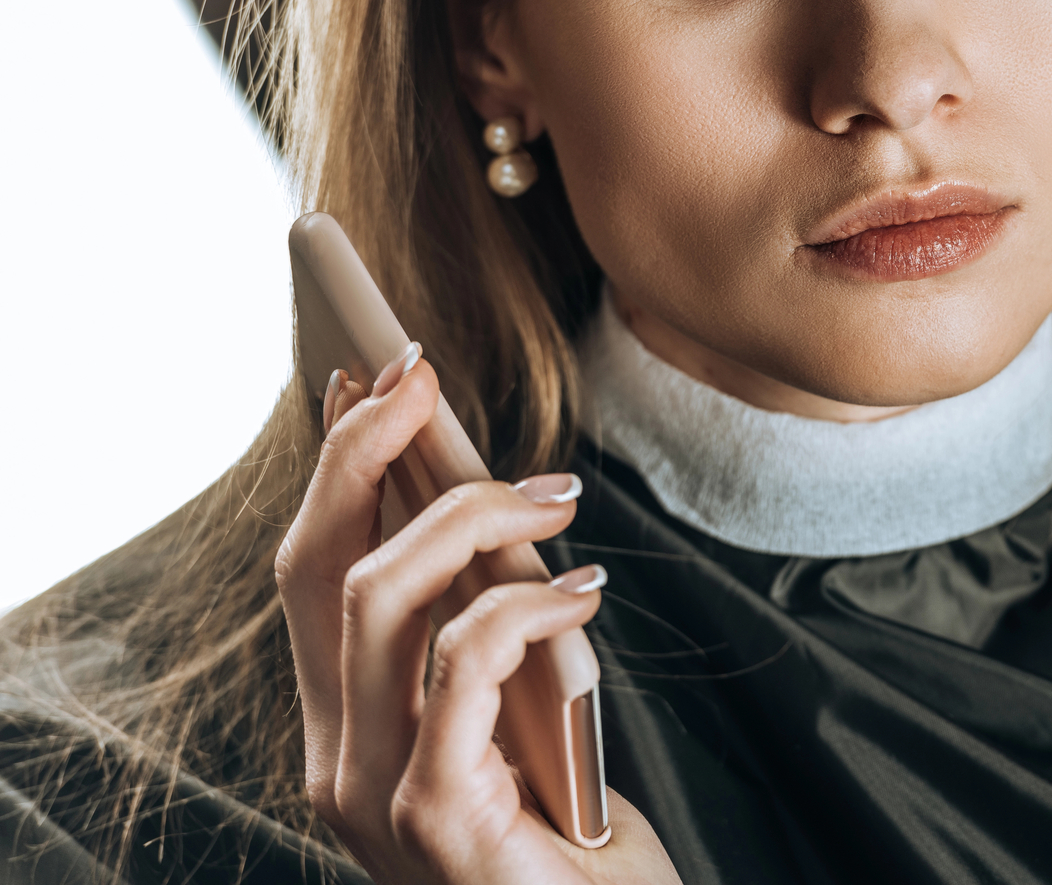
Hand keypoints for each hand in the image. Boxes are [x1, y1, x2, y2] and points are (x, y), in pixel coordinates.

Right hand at [275, 346, 679, 883]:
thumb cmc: (573, 835)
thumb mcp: (519, 712)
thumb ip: (487, 630)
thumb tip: (495, 508)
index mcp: (348, 728)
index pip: (308, 574)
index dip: (332, 468)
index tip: (368, 380)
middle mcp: (338, 759)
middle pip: (318, 568)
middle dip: (363, 451)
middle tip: (424, 377)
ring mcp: (372, 794)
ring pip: (377, 598)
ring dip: (466, 515)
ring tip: (555, 493)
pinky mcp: (433, 820)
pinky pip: (461, 668)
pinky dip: (523, 607)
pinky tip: (583, 592)